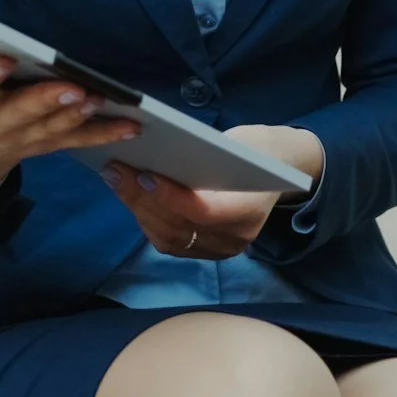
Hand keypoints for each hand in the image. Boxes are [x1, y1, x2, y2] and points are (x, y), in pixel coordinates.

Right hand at [0, 42, 140, 192]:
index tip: (3, 58)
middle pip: (23, 113)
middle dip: (48, 102)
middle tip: (74, 89)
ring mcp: (25, 140)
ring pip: (54, 129)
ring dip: (80, 117)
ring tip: (102, 100)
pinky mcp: (47, 145)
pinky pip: (77, 141)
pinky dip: (105, 134)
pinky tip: (132, 126)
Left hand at [99, 124, 324, 260]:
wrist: (280, 171)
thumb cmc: (255, 150)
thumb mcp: (237, 144)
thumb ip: (202, 156)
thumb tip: (153, 154)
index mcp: (250, 208)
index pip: (204, 211)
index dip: (170, 196)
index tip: (143, 175)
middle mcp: (236, 238)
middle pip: (179, 226)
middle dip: (142, 198)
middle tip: (116, 170)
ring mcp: (221, 249)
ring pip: (169, 238)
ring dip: (138, 209)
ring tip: (117, 179)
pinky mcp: (207, 252)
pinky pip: (170, 242)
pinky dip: (148, 220)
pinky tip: (132, 198)